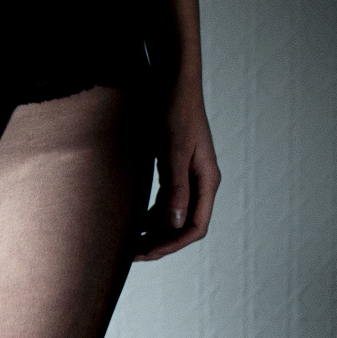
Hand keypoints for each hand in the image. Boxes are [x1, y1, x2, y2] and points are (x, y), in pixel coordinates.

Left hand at [137, 81, 219, 260]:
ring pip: (173, 215)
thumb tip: (175, 223)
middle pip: (183, 225)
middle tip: (131, 254)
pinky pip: (166, 201)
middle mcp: (201, 183)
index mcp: (207, 181)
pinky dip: (151, 214)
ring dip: (154, 231)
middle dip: (160, 242)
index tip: (147, 253)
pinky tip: (133, 222)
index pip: (195, 227)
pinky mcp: (175, 169)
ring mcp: (188, 176)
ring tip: (129, 243)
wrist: (174, 82)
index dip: (172, 244)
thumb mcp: (173, 149)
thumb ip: (175, 187)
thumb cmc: (175, 111)